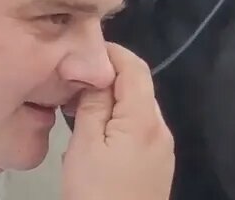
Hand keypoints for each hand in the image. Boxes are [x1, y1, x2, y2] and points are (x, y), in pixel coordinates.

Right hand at [61, 43, 174, 199]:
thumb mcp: (85, 147)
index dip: (111, 52)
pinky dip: (118, 123)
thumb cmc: (97, 193)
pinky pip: (138, 131)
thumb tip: (95, 73)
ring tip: (76, 106)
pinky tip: (93, 133)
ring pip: (137, 110)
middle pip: (138, 87)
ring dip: (111, 101)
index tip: (81, 49)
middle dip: (108, 78)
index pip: (135, 67)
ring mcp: (162, 148)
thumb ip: (92, 106)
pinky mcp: (157, 166)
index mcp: (146, 118)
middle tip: (72, 80)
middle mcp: (161, 128)